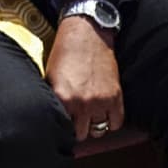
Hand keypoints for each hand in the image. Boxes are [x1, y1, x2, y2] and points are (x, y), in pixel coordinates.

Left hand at [45, 16, 124, 141]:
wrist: (86, 34)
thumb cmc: (64, 53)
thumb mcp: (50, 76)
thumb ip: (52, 98)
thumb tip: (51, 115)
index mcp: (62, 97)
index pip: (62, 128)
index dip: (61, 128)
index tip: (61, 127)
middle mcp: (82, 103)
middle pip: (80, 134)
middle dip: (77, 129)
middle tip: (75, 123)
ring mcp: (101, 101)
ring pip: (98, 131)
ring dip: (93, 126)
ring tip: (89, 118)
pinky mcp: (116, 96)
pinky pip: (116, 123)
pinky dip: (110, 122)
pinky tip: (103, 115)